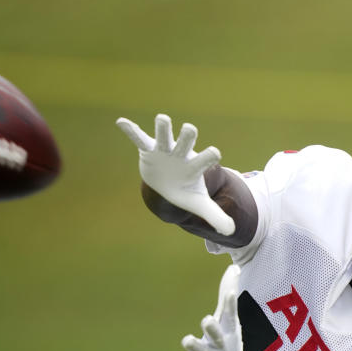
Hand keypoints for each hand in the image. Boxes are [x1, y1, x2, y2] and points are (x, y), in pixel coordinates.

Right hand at [117, 113, 234, 235]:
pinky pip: (139, 138)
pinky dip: (131, 131)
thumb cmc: (186, 191)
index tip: (215, 153)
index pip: (204, 160)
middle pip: (186, 142)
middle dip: (187, 136)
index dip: (209, 156)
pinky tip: (121, 121)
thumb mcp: (199, 204)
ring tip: (162, 118)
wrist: (169, 185)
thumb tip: (231, 232)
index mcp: (194, 167)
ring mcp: (165, 150)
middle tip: (190, 129)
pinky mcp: (149, 149)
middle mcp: (181, 155)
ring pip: (164, 135)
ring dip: (163, 127)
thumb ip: (216, 216)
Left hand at [155, 265, 249, 350]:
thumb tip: (234, 267)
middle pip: (217, 337)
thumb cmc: (228, 337)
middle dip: (213, 329)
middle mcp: (221, 345)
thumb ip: (228, 293)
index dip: (231, 305)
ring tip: (187, 339)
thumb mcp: (229, 318)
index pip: (231, 316)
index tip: (229, 294)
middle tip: (207, 320)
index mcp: (230, 331)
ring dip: (195, 345)